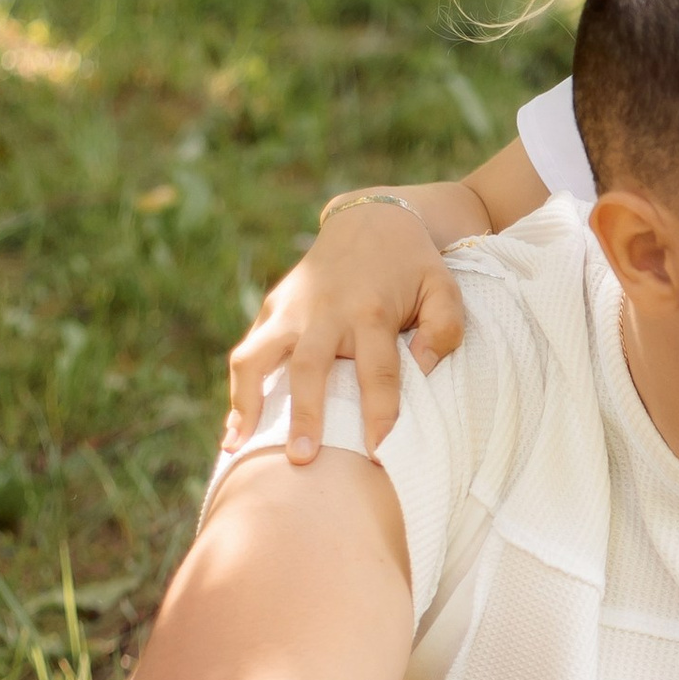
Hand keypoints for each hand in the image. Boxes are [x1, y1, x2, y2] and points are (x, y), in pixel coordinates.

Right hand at [227, 200, 468, 463]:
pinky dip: (237, 389)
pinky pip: (248, 351)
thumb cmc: (413, 267)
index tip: (378, 453)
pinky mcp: (273, 308)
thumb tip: (424, 371)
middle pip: (310, 367)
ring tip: (237, 446)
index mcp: (370, 312)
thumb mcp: (444, 288)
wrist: (370, 220)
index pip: (378, 372)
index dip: (379, 413)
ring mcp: (292, 310)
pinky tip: (234, 430)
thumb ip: (444, 329)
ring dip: (246, 400)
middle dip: (305, 413)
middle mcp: (324, 312)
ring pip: (258, 355)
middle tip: (301, 458)